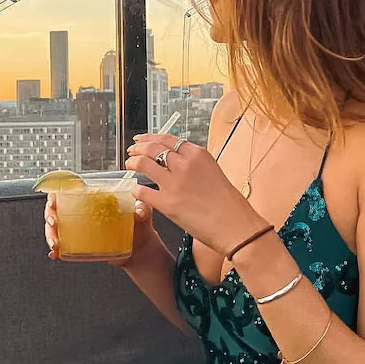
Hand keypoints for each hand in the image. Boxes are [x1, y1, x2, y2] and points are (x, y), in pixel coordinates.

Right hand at [43, 192, 157, 266]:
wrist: (141, 249)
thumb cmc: (140, 225)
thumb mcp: (143, 213)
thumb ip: (143, 208)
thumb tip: (139, 211)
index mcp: (95, 200)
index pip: (70, 191)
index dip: (57, 193)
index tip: (54, 199)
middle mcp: (84, 213)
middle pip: (57, 209)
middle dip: (49, 215)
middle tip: (53, 223)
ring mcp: (81, 229)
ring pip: (56, 228)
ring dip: (50, 235)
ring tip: (55, 243)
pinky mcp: (81, 244)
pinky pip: (64, 246)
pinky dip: (57, 250)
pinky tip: (56, 254)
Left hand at [125, 133, 263, 255]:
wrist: (235, 225)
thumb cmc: (229, 203)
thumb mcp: (213, 172)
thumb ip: (194, 164)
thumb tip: (176, 162)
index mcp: (198, 154)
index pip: (168, 139)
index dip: (150, 138)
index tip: (142, 140)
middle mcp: (185, 164)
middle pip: (152, 148)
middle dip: (138, 148)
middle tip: (131, 151)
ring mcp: (174, 183)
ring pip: (143, 164)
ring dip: (132, 163)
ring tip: (129, 165)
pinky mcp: (167, 203)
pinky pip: (143, 191)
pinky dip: (135, 188)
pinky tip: (134, 189)